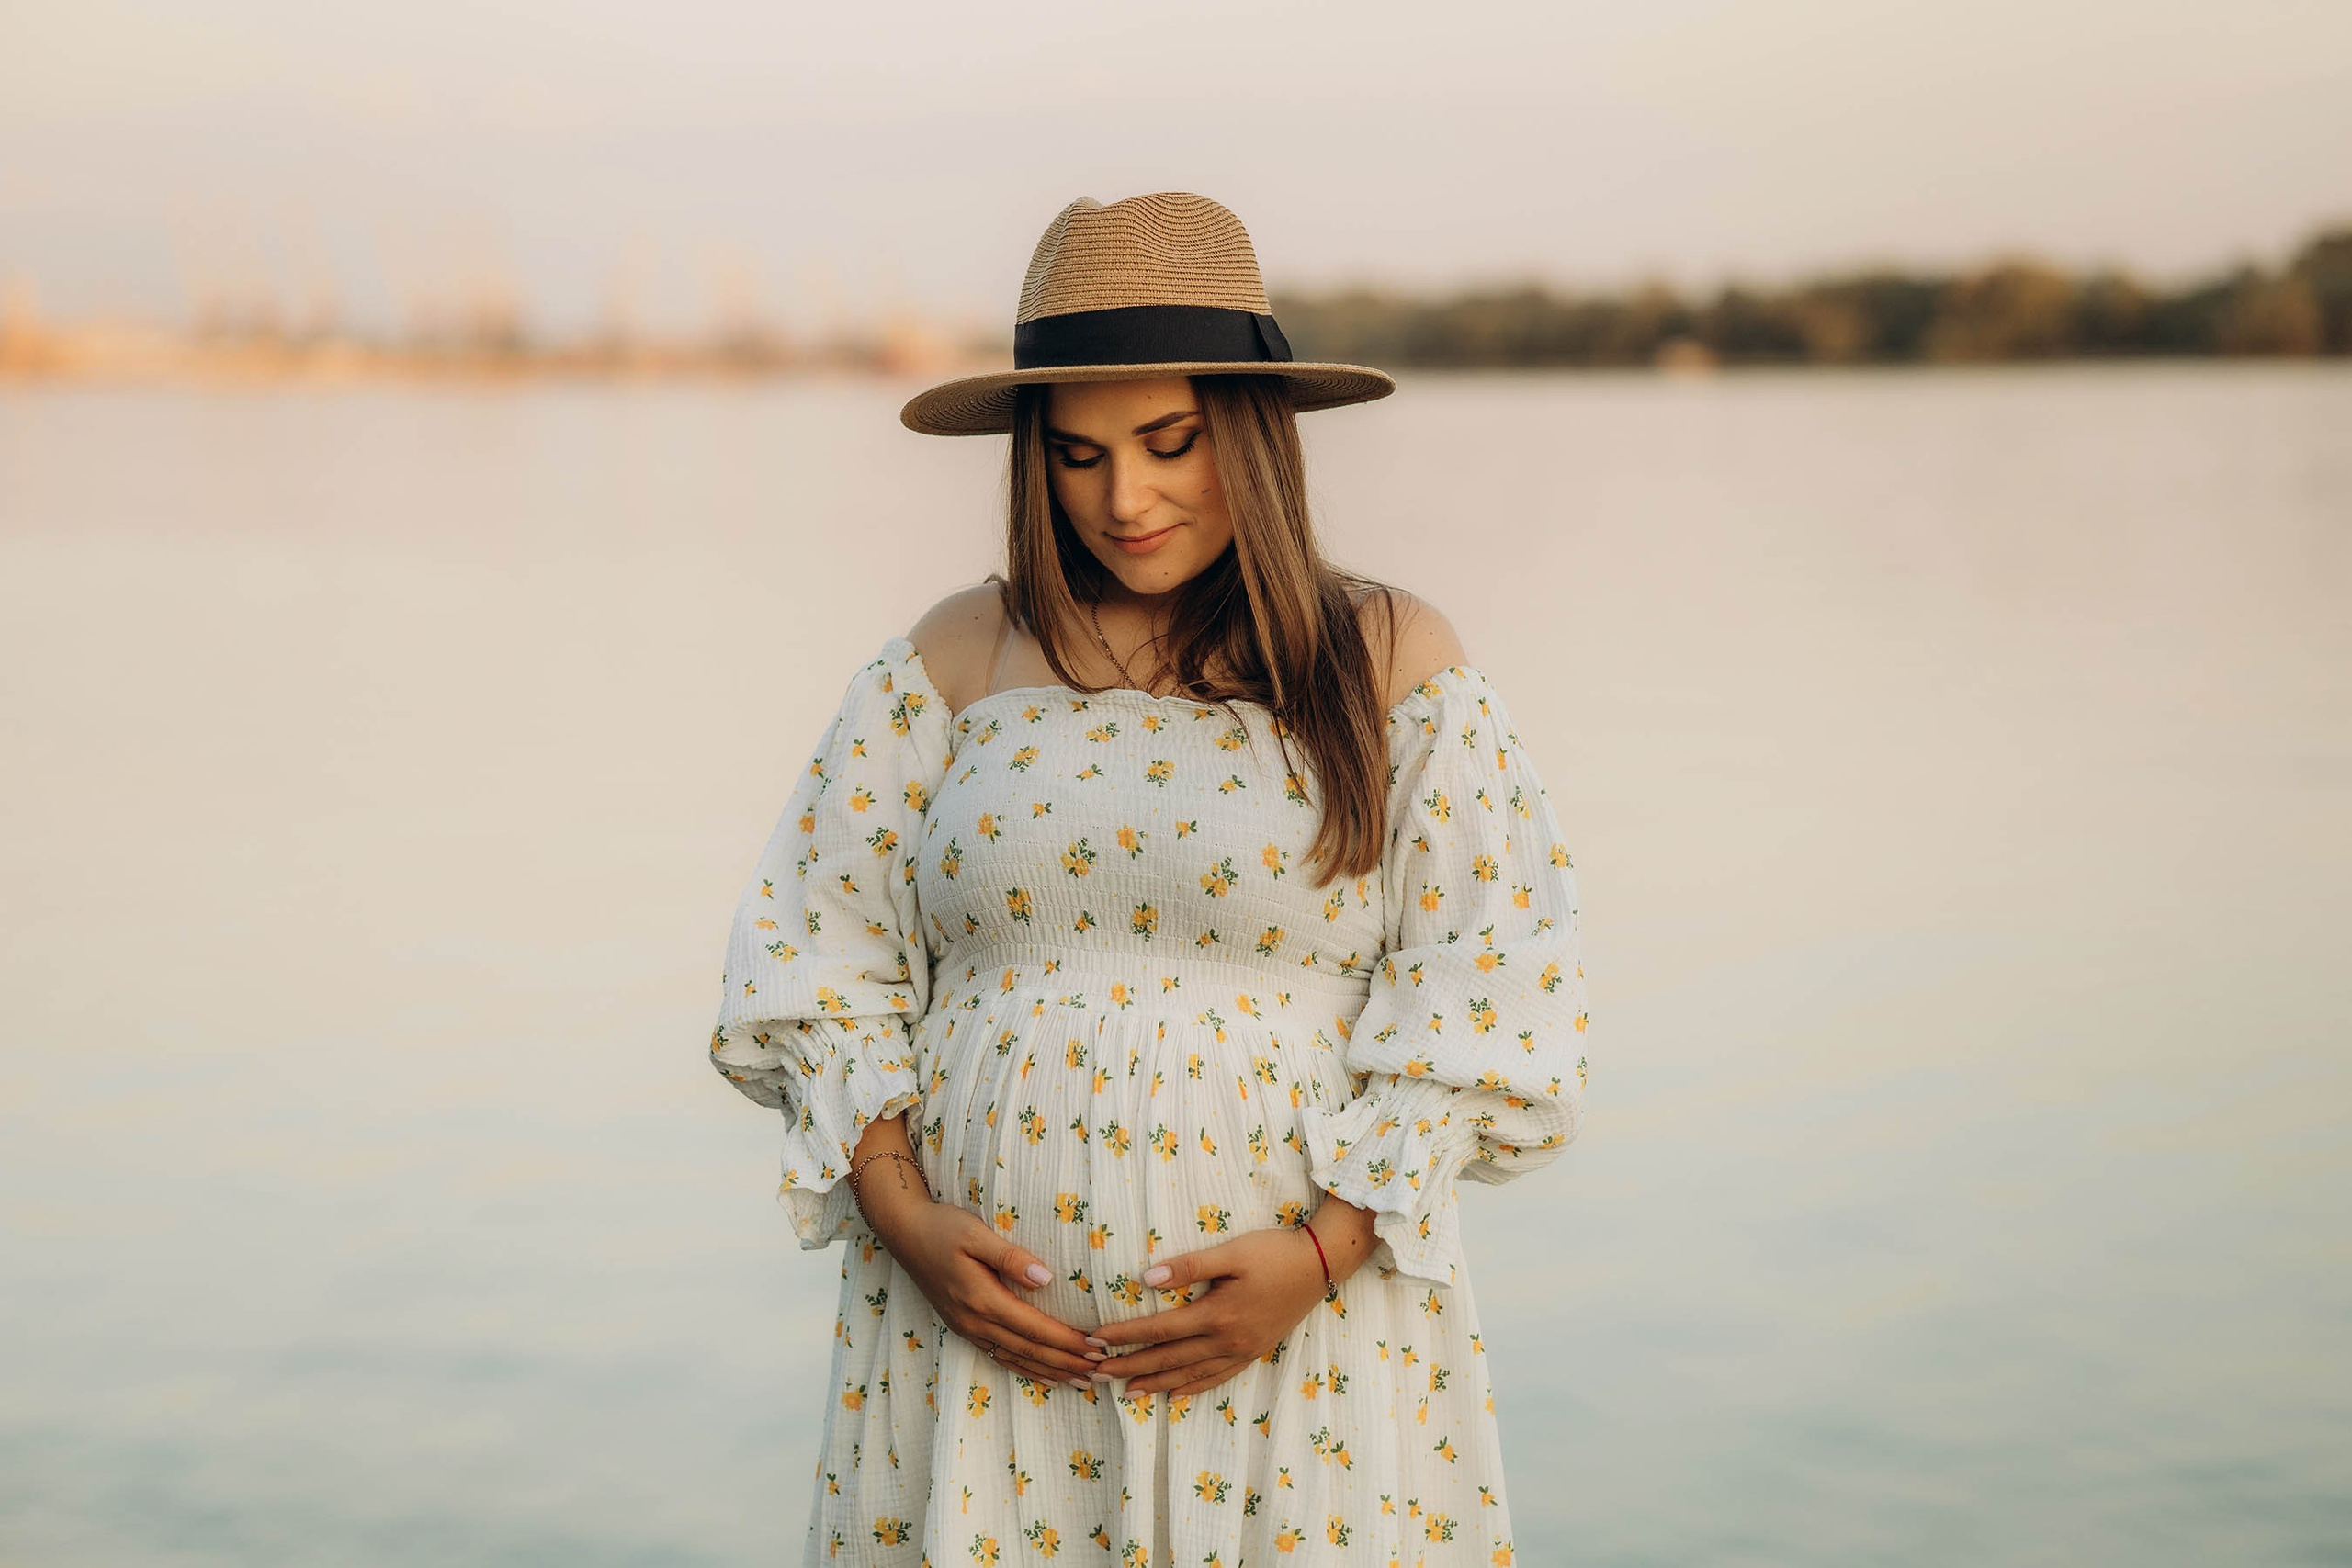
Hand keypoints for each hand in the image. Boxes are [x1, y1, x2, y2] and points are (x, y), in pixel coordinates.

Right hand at [879, 1200, 1101, 1389]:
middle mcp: (975, 1321)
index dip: (1068, 1341)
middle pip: (1030, 1350)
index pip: (1036, 1328)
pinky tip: (1045, 1376)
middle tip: (1102, 1371)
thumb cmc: (943, 1227)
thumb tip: (1046, 1279)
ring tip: (1082, 1381)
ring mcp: (967, 1328)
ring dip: (1051, 1372)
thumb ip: (1011, 1257)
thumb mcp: (977, 1233)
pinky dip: (1026, 1369)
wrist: (904, 1232)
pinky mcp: (963, 1327)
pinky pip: (1000, 1356)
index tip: (1098, 1348)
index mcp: (982, 1299)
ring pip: (1016, 1359)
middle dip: (1068, 1363)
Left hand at [1087, 1224, 1330, 1397]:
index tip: (1095, 1340)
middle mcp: (1228, 1340)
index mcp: (1218, 1315)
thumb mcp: (1232, 1252)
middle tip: (1096, 1375)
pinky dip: (1193, 1387)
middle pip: (1169, 1359)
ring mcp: (1242, 1350)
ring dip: (1156, 1383)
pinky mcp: (1254, 1351)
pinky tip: (1175, 1393)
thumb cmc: (1274, 1252)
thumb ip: (1189, 1267)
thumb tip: (1147, 1278)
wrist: (1320, 1264)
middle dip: (1131, 1367)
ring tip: (1127, 1392)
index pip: (1160, 1330)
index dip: (1125, 1336)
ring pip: (1191, 1374)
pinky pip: (1218, 1377)